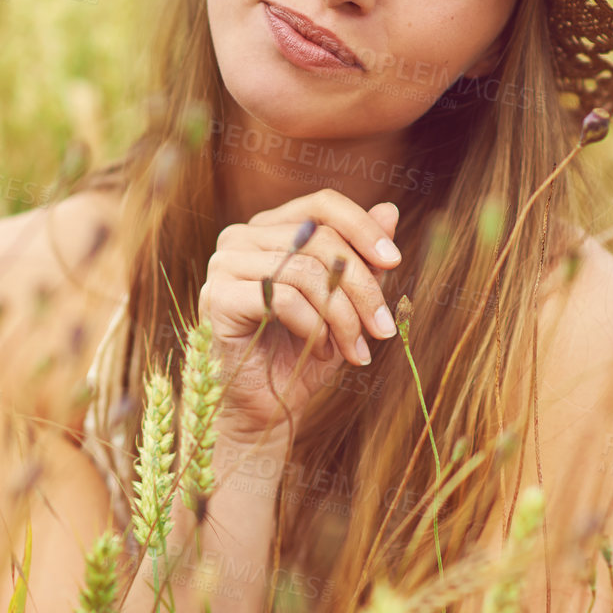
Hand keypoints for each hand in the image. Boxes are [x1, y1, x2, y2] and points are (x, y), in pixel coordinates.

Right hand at [198, 189, 402, 442]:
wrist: (267, 407)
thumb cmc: (304, 350)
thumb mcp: (345, 302)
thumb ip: (360, 257)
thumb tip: (389, 209)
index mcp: (271, 228)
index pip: (322, 205)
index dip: (362, 227)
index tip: (395, 261)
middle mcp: (241, 237)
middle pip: (320, 240)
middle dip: (362, 288)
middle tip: (383, 328)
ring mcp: (224, 265)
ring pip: (306, 271)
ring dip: (343, 317)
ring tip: (355, 349)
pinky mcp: (218, 298)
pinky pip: (284, 300)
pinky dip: (314, 329)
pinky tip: (321, 352)